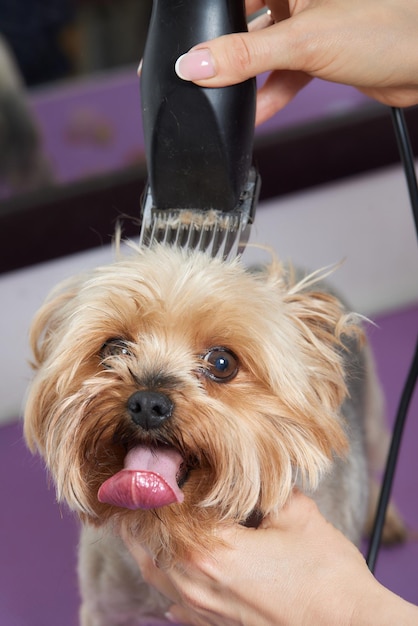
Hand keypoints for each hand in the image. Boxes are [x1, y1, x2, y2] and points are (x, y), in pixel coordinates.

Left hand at [122, 491, 417, 624]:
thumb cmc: (326, 575)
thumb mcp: (296, 513)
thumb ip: (263, 487)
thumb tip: (248, 471)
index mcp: (211, 550)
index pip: (164, 511)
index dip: (153, 483)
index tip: (151, 461)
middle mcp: (197, 583)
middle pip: (146, 543)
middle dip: (140, 511)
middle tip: (139, 484)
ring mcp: (203, 610)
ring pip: (154, 573)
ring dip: (146, 543)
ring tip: (144, 517)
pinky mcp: (215, 625)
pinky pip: (173, 600)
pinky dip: (166, 575)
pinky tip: (172, 564)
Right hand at [175, 0, 417, 124]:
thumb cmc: (389, 28)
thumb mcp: (303, 42)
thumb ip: (245, 56)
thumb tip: (196, 63)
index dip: (206, 18)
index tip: (183, 42)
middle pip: (245, 22)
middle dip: (224, 52)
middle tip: (199, 73)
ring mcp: (309, 23)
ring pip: (263, 52)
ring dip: (246, 80)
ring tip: (222, 99)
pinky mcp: (319, 52)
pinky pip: (284, 73)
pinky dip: (271, 95)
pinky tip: (256, 114)